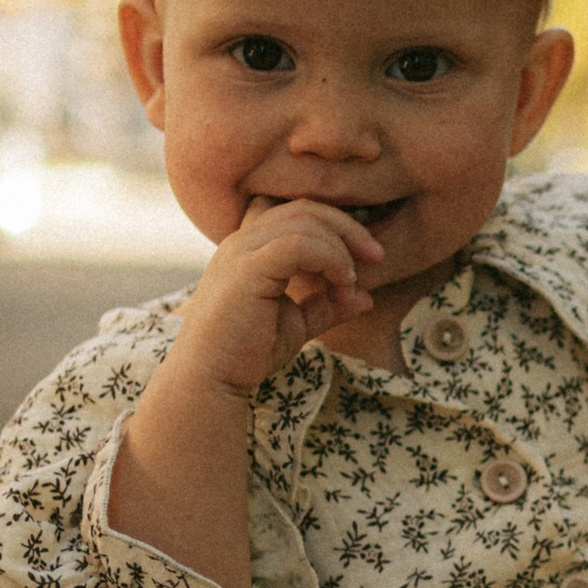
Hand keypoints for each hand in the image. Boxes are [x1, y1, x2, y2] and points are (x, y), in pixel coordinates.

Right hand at [175, 195, 385, 393]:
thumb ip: (328, 305)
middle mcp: (243, 241)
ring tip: (351, 280)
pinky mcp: (247, 270)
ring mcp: (241, 251)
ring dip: (341, 246)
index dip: (336, 224)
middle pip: (305, 208)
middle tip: (377, 256)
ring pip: (305, 221)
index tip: (368, 255)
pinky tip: (342, 282)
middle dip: (348, 227)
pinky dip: (329, 257)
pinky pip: (298, 244)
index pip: (297, 210)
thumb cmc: (247, 352)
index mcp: (251, 247)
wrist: (210, 379)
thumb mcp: (297, 324)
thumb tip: (366, 297)